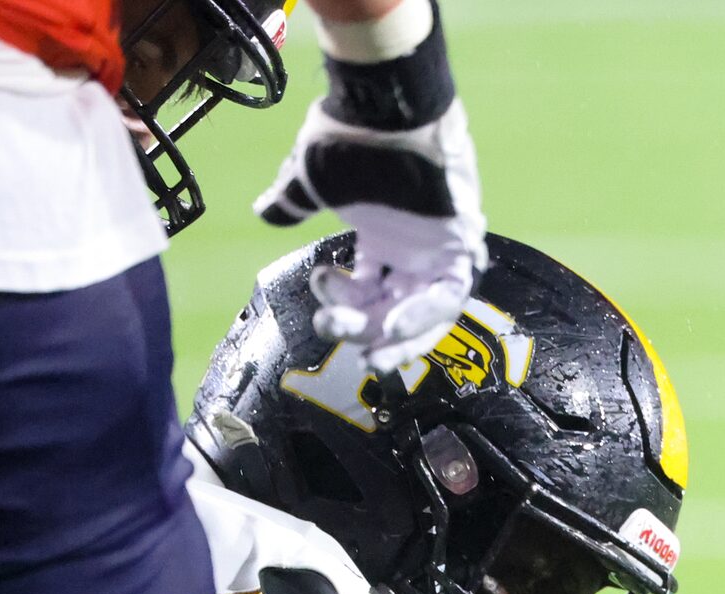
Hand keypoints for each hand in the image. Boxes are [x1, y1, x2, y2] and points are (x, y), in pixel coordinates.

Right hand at [255, 97, 487, 374]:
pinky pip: (448, 294)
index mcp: (380, 236)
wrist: (383, 109)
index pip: (369, 288)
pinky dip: (423, 315)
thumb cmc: (349, 137)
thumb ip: (293, 201)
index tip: (323, 308)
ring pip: (425, 312)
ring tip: (372, 353)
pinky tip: (393, 327)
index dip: (346, 306)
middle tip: (344, 343)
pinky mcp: (458, 246)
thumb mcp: (312, 177)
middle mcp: (412, 248)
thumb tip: (266, 210)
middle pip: (396, 308)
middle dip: (369, 334)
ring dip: (398, 337)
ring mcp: (437, 248)